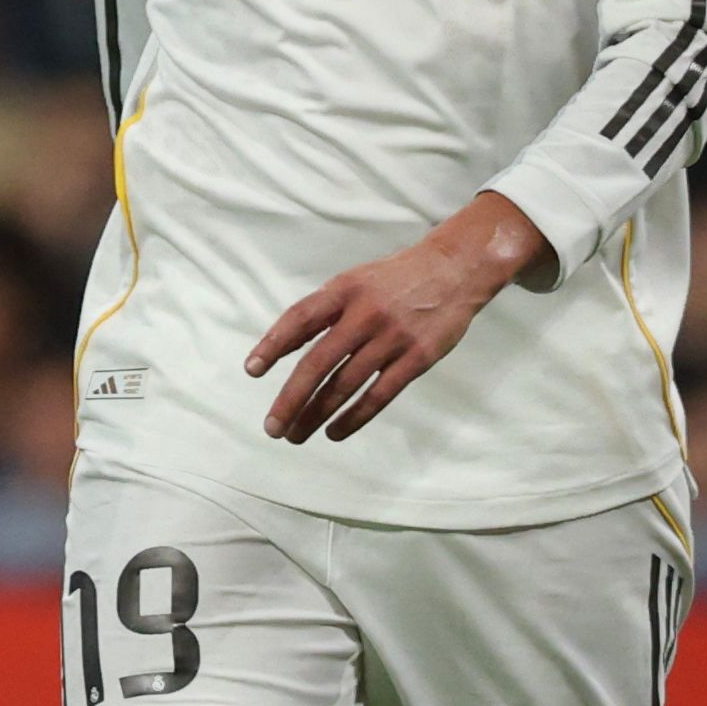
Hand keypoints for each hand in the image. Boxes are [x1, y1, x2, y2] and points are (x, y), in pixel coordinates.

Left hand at [249, 195, 549, 442]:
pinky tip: (334, 432)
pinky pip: (380, 395)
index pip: (300, 319)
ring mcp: (393, 338)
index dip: (274, 344)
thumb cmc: (393, 280)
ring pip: (346, 385)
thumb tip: (283, 345)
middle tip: (272, 426)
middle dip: (292, 398)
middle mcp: (365, 314)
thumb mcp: (353, 281)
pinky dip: (354, 417)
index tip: (252, 371)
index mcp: (343, 291)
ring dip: (317, 414)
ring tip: (295, 435)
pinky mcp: (418, 358)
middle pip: (319, 362)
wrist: (454, 270)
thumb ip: (323, 310)